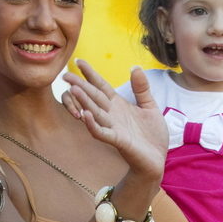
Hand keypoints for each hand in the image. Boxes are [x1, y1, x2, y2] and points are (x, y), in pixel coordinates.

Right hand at [63, 61, 166, 181]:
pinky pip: (101, 133)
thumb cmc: (152, 136)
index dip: (91, 74)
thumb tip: (135, 66)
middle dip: (80, 86)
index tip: (79, 61)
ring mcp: (113, 128)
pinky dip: (92, 124)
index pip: (101, 85)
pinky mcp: (117, 141)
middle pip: (93, 97)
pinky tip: (85, 115)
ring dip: (83, 102)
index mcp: (119, 104)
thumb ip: (142, 88)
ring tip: (73, 90)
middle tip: (65, 75)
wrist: (157, 160)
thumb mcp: (150, 107)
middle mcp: (112, 115)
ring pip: (94, 112)